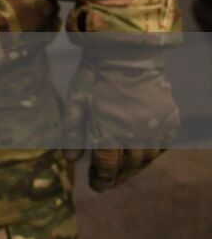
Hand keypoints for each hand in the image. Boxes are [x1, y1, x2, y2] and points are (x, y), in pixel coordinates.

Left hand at [61, 52, 178, 190]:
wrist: (127, 51)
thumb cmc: (94, 75)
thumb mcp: (76, 100)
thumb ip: (72, 131)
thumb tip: (70, 159)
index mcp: (110, 131)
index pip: (107, 166)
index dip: (101, 179)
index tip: (96, 186)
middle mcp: (136, 134)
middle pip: (128, 166)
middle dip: (116, 177)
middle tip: (107, 184)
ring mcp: (155, 127)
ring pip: (146, 159)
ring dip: (134, 169)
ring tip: (123, 173)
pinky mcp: (169, 119)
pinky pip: (162, 145)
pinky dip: (152, 154)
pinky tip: (143, 156)